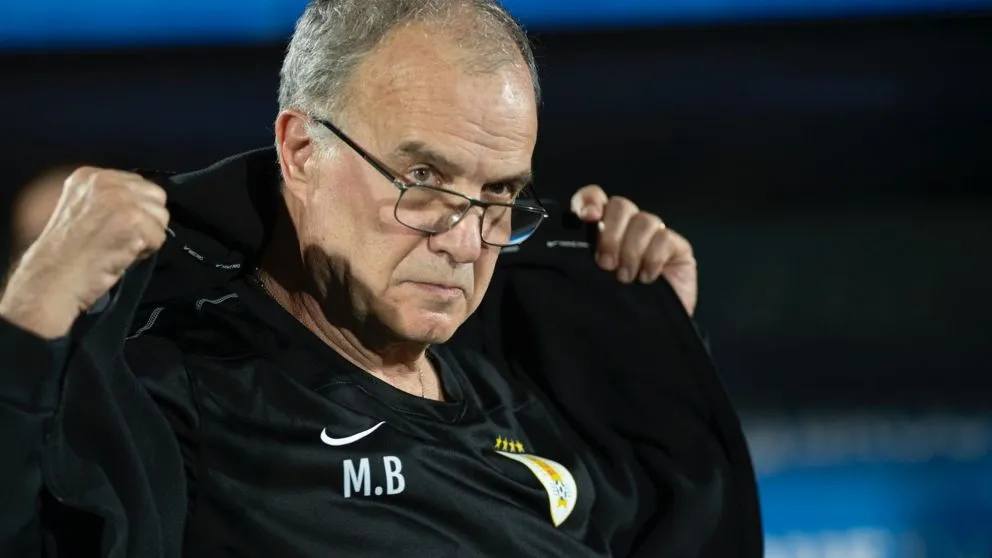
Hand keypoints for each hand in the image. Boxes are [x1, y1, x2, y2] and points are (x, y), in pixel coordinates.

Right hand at [0, 168, 169, 337]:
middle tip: (121, 238)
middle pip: (155, 196)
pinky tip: (121, 254)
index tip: (118, 225)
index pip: (139, 183)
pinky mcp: (133, 220)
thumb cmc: (65, 254)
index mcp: (89, 176)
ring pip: (161, 216)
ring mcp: (120, 199)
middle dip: (147, 220)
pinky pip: (159, 236)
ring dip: (148, 236)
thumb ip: (110, 198)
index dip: (136, 209)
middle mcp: (104, 181)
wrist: (53, 278)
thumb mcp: (81, 209)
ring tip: (120, 246)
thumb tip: (143, 202)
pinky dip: (146, 251)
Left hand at [571, 185, 697, 315]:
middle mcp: (628, 227)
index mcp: (602, 229)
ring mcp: (655, 235)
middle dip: (611, 234)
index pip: (594, 197)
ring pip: (644, 220)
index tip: (587, 217)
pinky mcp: (678, 248)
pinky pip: (665, 238)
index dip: (589, 200)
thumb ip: (577, 259)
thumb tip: (558, 243)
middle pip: (620, 205)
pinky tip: (647, 278)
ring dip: (632, 249)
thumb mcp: (588, 283)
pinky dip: (653, 258)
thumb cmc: (613, 309)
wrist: (647, 335)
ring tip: (625, 277)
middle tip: (605, 264)